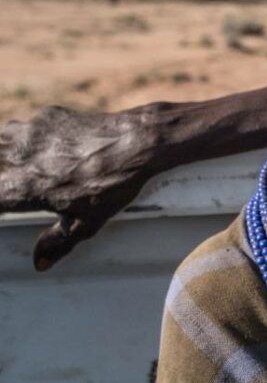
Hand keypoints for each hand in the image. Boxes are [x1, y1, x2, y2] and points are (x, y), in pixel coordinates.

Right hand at [0, 105, 161, 269]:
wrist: (137, 140)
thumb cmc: (113, 184)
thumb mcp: (87, 222)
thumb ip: (58, 242)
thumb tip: (40, 264)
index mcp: (22, 187)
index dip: (0, 206)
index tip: (8, 209)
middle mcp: (17, 157)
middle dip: (1, 178)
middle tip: (14, 188)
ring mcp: (28, 133)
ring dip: (4, 157)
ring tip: (18, 170)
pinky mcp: (45, 117)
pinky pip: (22, 129)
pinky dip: (21, 140)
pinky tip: (40, 150)